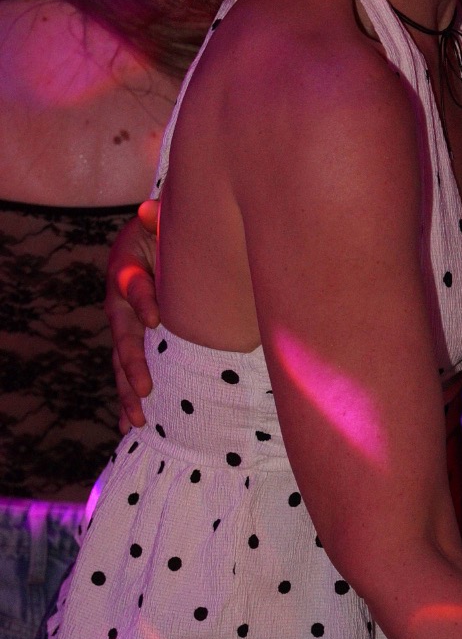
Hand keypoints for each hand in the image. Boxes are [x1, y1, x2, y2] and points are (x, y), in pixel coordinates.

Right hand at [106, 200, 159, 429]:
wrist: (160, 244)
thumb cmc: (163, 232)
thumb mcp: (160, 222)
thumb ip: (157, 220)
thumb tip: (148, 211)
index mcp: (125, 269)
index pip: (131, 285)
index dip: (141, 299)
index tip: (155, 319)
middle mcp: (120, 303)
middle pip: (122, 337)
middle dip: (132, 365)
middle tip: (144, 390)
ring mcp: (126, 327)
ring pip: (122, 362)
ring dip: (128, 392)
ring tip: (136, 421)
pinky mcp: (136, 343)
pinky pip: (130, 372)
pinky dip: (130, 399)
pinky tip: (133, 427)